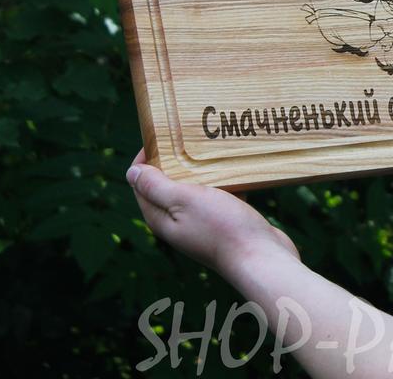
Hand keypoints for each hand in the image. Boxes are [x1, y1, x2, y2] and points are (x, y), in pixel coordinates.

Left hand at [126, 150, 298, 279]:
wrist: (260, 256)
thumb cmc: (220, 227)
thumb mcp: (184, 200)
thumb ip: (156, 186)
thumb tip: (131, 173)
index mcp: (160, 218)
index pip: (141, 183)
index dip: (146, 158)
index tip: (162, 136)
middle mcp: (177, 223)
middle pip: (167, 184)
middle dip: (174, 160)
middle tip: (188, 138)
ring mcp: (201, 224)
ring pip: (195, 189)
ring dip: (201, 170)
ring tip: (212, 149)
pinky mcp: (224, 223)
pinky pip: (218, 195)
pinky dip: (223, 181)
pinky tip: (234, 169)